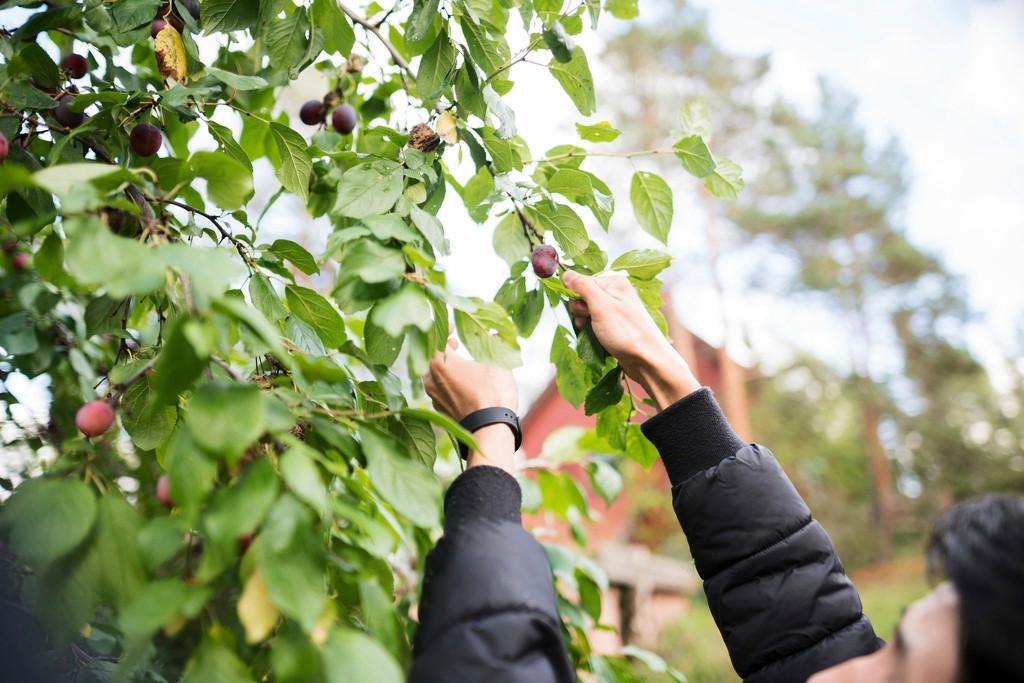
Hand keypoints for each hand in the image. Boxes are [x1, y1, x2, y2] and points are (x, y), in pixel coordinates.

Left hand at [425, 339, 518, 471]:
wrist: (490, 428)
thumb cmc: (493, 393)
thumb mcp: (497, 362)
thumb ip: (492, 345)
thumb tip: (495, 333)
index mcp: (439, 362)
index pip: (433, 337)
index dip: (443, 328)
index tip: (454, 327)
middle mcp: (430, 379)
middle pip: (430, 356)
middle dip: (442, 348)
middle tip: (456, 345)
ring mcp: (433, 396)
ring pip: (433, 374)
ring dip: (445, 367)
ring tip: (460, 365)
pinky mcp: (439, 410)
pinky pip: (439, 390)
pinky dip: (448, 383)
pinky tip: (462, 384)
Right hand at [562, 270, 700, 409]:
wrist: (647, 360)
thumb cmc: (627, 332)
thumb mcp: (601, 305)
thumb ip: (583, 286)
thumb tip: (566, 274)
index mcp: (615, 283)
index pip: (583, 281)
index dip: (577, 296)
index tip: (583, 310)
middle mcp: (616, 294)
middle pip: (584, 297)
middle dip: (580, 311)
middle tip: (588, 322)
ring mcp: (616, 310)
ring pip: (587, 312)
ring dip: (584, 323)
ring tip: (593, 332)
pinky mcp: (615, 326)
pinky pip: (595, 324)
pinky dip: (591, 331)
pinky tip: (595, 338)